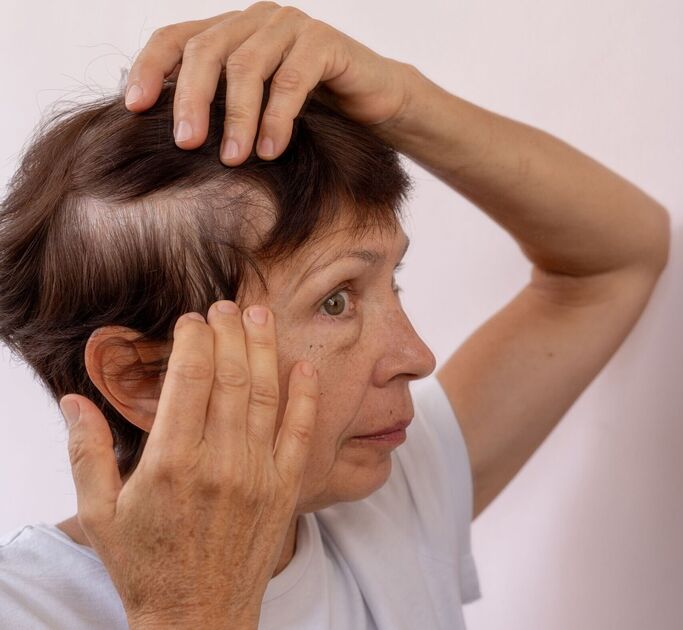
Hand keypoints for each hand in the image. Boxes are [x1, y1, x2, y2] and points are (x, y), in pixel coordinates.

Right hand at [61, 302, 317, 628]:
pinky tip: (304, 368)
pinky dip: (306, 398)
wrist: (198, 617)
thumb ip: (87, 454)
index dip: (194, 342)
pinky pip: (301, 434)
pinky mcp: (285, 490)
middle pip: (231, 378)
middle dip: (230, 333)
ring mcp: (259, 475)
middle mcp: (220, 463)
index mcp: (171, 463)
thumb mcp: (99, 515)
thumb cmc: (146, 566)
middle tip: (228, 305)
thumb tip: (75, 400)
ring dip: (265, 350)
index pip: (189, 381)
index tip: (192, 319)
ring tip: (261, 316)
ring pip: (267, 396)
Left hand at [124, 2, 413, 164]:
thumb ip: (218, 107)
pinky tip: (272, 151)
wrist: (377, 102)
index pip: (175, 38)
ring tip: (234, 158)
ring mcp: (291, 25)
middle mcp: (256, 19)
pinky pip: (291, 80)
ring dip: (238, 117)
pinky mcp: (324, 42)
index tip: (133, 108)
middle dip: (192, 99)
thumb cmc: (315, 111)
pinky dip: (277, 118)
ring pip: (247, 67)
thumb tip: (166, 139)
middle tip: (186, 143)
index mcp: (230, 29)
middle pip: (206, 50)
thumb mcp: (256, 108)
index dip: (150, 69)